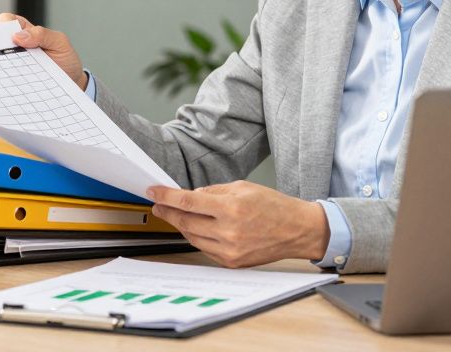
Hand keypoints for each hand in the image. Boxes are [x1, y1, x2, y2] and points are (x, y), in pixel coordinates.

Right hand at [0, 13, 86, 89]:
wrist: (71, 80)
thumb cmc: (65, 58)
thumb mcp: (60, 42)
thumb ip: (42, 35)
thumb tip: (18, 35)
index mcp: (25, 30)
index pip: (6, 20)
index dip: (4, 25)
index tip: (10, 36)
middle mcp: (16, 45)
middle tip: (8, 55)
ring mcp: (14, 62)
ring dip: (1, 64)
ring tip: (13, 71)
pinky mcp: (14, 77)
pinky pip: (5, 76)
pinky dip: (6, 78)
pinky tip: (13, 82)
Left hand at [147, 181, 329, 267]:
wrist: (297, 230)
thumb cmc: (274, 206)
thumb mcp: (243, 187)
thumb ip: (215, 192)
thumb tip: (192, 196)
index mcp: (232, 209)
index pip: (189, 202)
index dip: (167, 197)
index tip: (153, 192)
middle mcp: (229, 232)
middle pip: (186, 222)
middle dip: (168, 212)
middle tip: (159, 204)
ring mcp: (230, 250)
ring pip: (192, 237)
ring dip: (181, 225)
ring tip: (175, 214)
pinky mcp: (232, 262)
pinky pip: (205, 248)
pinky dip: (197, 237)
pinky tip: (195, 228)